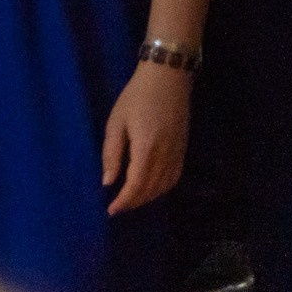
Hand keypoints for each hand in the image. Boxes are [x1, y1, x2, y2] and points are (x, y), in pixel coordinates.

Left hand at [102, 59, 192, 214]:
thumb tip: (108, 182)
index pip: (136, 186)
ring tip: (130, 200)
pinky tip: (151, 189)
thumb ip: (112, 154)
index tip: (111, 211)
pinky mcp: (183, 151)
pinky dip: (162, 189)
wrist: (167, 81)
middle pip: (151, 190)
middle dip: (133, 202)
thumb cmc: (135, 98)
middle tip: (117, 207)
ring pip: (164, 187)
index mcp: (147, 150)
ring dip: (148, 198)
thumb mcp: (116, 122)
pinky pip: (174, 178)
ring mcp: (177, 155)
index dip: (124, 201)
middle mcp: (165, 157)